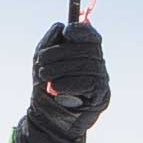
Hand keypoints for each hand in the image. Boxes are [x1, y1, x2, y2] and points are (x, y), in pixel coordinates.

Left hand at [16, 21, 111, 142]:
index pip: (90, 35)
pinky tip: (55, 87)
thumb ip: (50, 40)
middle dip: (59, 53)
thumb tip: (63, 26)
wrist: (48, 117)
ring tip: (43, 75)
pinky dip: (68, 83)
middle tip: (41, 62)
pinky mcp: (101, 94)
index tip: (67, 32)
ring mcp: (101, 77)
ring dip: (58, 69)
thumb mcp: (42, 59)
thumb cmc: (46, 85)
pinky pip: (87, 82)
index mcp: (85, 51)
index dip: (81, 31)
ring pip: (84, 64)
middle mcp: (97, 62)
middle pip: (85, 49)